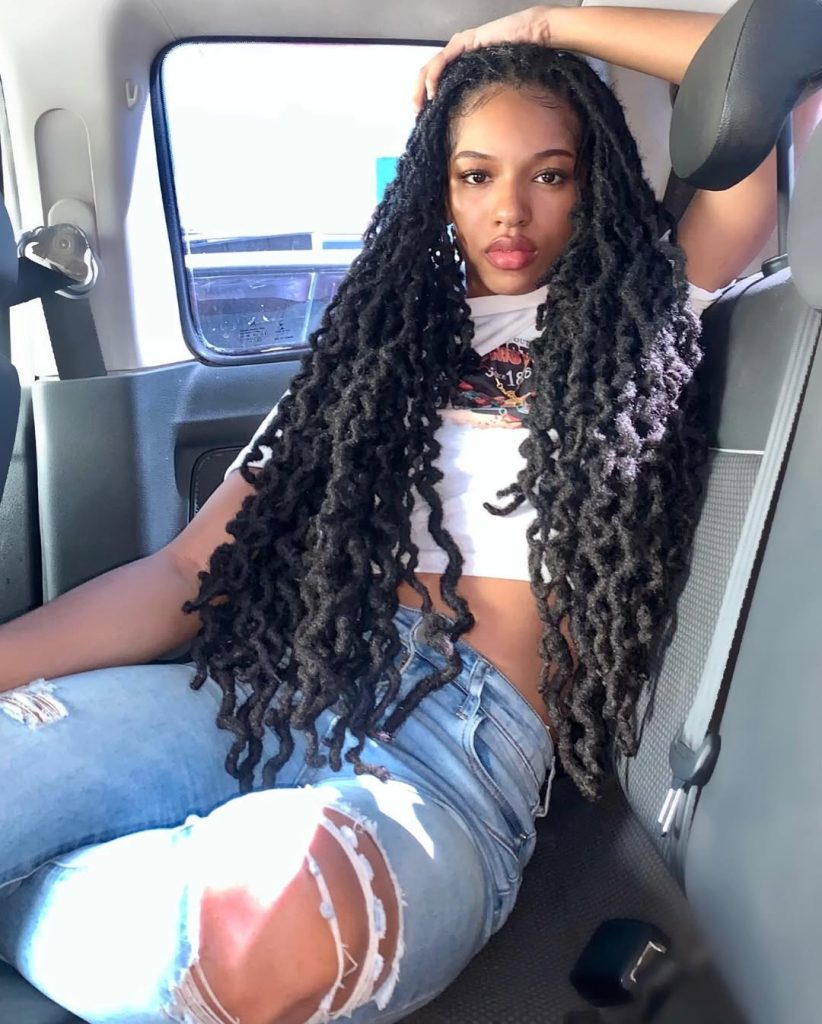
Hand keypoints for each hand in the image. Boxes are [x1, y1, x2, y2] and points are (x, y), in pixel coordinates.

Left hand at [413, 6, 553, 110]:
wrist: (536, 36)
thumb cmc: (523, 61)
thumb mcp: (497, 90)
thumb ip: (483, 101)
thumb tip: (479, 130)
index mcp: (464, 67)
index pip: (439, 82)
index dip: (427, 99)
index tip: (425, 119)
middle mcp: (459, 56)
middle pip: (430, 75)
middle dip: (418, 95)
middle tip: (417, 114)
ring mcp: (460, 47)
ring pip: (431, 68)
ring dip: (420, 88)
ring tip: (419, 106)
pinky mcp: (465, 42)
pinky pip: (443, 60)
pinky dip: (433, 76)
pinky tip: (431, 91)